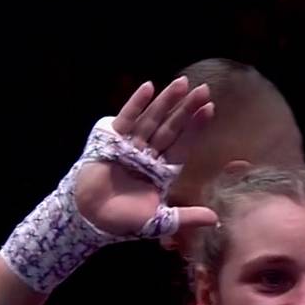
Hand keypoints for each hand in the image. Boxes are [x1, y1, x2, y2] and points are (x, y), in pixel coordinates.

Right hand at [74, 78, 216, 235]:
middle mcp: (149, 155)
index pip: (182, 145)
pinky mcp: (111, 139)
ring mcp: (131, 145)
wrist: (90, 218)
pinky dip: (137, 103)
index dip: (195, 129)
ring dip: (166, 101)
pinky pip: (127, 118)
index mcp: (161, 172)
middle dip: (186, 109)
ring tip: (181, 83)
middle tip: (203, 89)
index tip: (209, 109)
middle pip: (171, 128)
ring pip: (152, 119)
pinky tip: (149, 87)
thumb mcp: (159, 221)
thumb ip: (186, 218)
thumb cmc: (123, 221)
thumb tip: (215, 219)